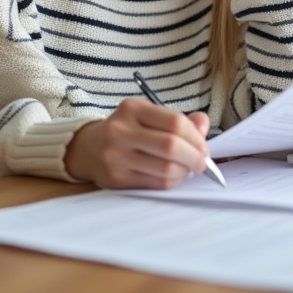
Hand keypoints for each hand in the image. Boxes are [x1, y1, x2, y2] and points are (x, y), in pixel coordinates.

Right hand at [66, 98, 211, 188]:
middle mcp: (121, 131)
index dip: (196, 137)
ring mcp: (116, 156)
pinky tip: (174, 176)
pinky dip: (173, 182)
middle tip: (202, 162)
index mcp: (132, 108)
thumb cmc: (128, 130)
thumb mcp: (149, 115)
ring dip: (185, 172)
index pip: (175, 123)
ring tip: (187, 169)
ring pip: (166, 169)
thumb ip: (180, 119)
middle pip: (171, 147)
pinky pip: (156, 184)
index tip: (204, 146)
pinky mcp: (117, 178)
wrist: (89, 148)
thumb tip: (203, 125)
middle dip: (195, 157)